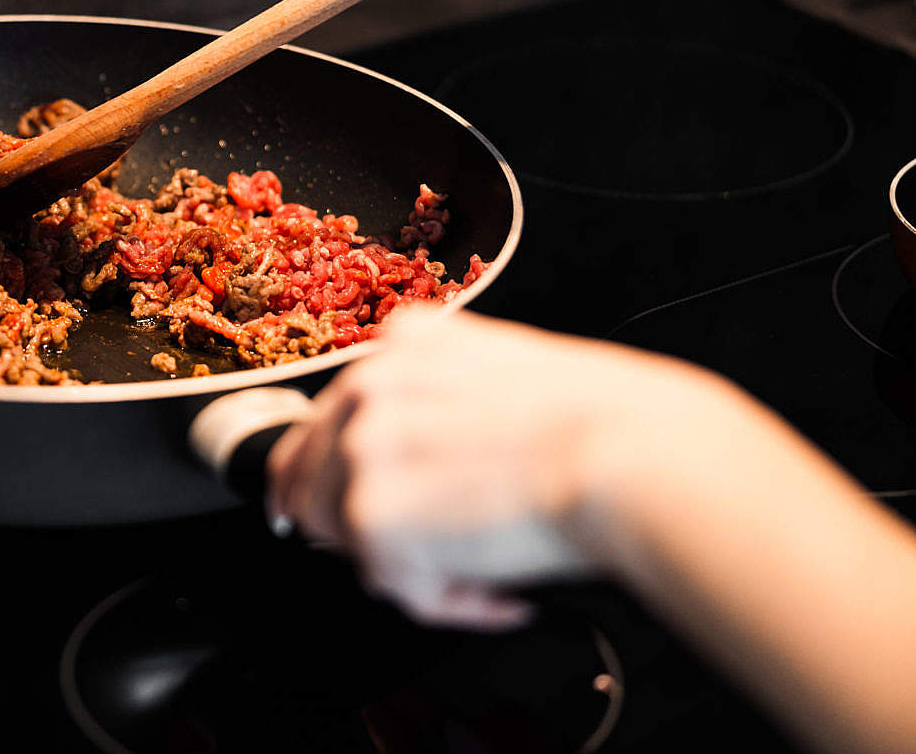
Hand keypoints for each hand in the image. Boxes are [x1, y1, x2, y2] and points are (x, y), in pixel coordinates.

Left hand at [266, 305, 754, 628]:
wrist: (627, 454)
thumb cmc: (603, 422)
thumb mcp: (507, 372)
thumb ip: (447, 401)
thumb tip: (420, 461)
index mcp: (405, 345)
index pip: (332, 419)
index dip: (337, 475)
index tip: (335, 512)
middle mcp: (369, 386)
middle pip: (316, 481)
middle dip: (366, 529)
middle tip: (432, 553)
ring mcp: (363, 448)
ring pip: (350, 536)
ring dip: (413, 563)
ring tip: (484, 563)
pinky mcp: (372, 515)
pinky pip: (393, 584)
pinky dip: (446, 600)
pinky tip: (498, 585)